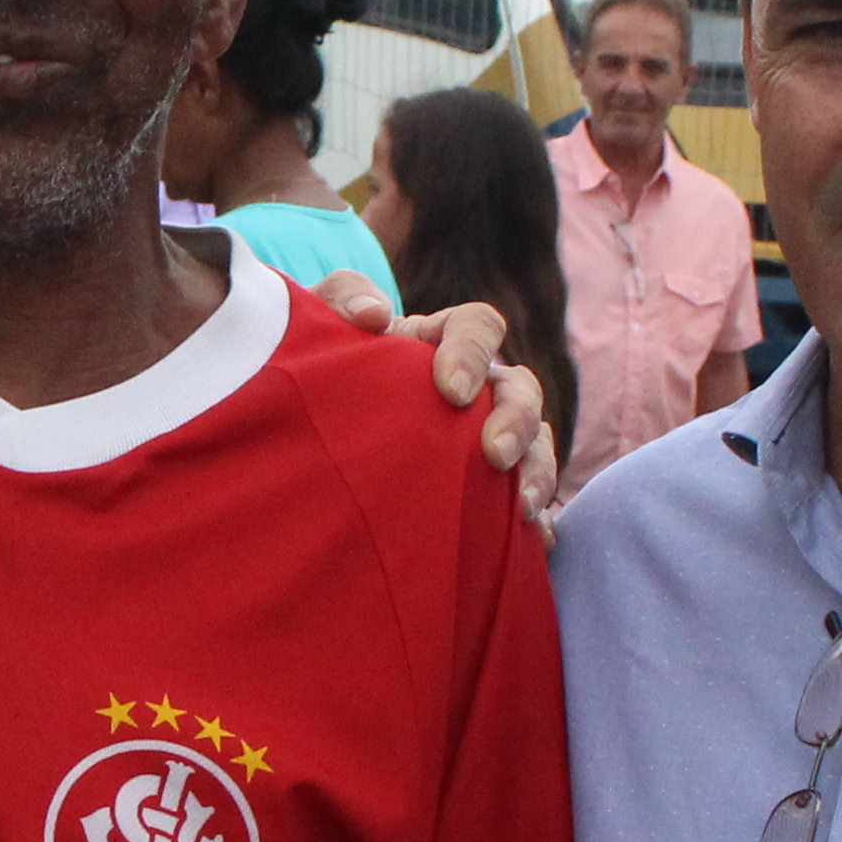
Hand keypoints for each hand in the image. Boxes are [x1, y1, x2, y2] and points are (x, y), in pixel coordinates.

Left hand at [316, 277, 564, 515]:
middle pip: (521, 389)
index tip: (449, 391)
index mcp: (441, 342)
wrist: (303, 443)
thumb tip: (375, 315)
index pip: (478, 326)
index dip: (473, 352)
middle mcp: (475, 389)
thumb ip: (340, 300)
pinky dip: (536, 521)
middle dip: (517, 420)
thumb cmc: (317, 374)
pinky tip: (535, 541)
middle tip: (494, 455)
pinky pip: (525, 501)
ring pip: (537, 444)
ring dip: (538, 472)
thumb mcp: (316, 330)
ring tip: (522, 509)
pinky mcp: (483, 489)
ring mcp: (484, 438)